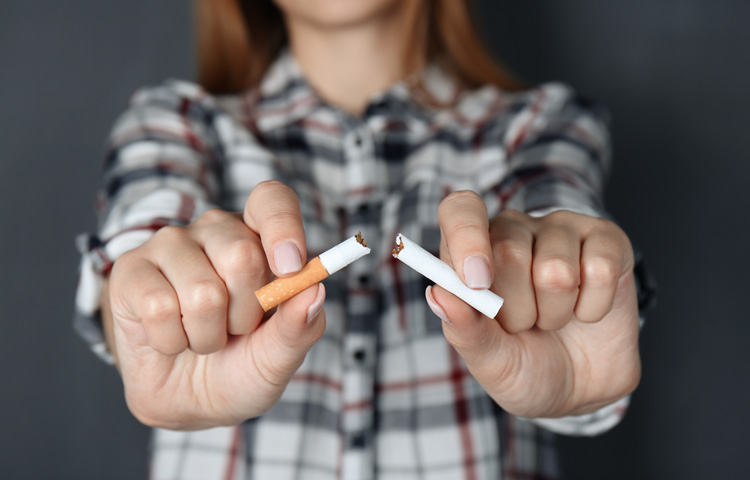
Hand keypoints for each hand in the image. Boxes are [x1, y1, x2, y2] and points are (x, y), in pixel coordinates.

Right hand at [107, 181, 325, 429]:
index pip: (272, 201)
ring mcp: (169, 246)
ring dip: (208, 336)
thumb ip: (300, 326)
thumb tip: (315, 290)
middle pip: (243, 254)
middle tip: (236, 329)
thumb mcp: (280, 356)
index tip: (290, 269)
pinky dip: (172, 342)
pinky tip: (171, 339)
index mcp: (259, 237)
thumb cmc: (241, 367)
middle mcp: (215, 231)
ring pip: (202, 292)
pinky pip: (159, 308)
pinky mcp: (131, 271)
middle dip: (246, 314)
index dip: (283, 228)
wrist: (189, 402)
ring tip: (202, 337)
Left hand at [429, 191, 640, 417]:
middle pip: (507, 249)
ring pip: (555, 268)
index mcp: (471, 249)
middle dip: (515, 309)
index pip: (460, 210)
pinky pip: (599, 269)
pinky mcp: (606, 240)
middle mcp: (514, 230)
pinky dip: (593, 308)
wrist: (579, 389)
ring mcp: (562, 230)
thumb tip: (438, 295)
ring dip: (555, 313)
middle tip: (522, 326)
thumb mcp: (488, 361)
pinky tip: (587, 312)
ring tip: (553, 320)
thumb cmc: (523, 365)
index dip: (466, 237)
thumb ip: (463, 329)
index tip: (477, 282)